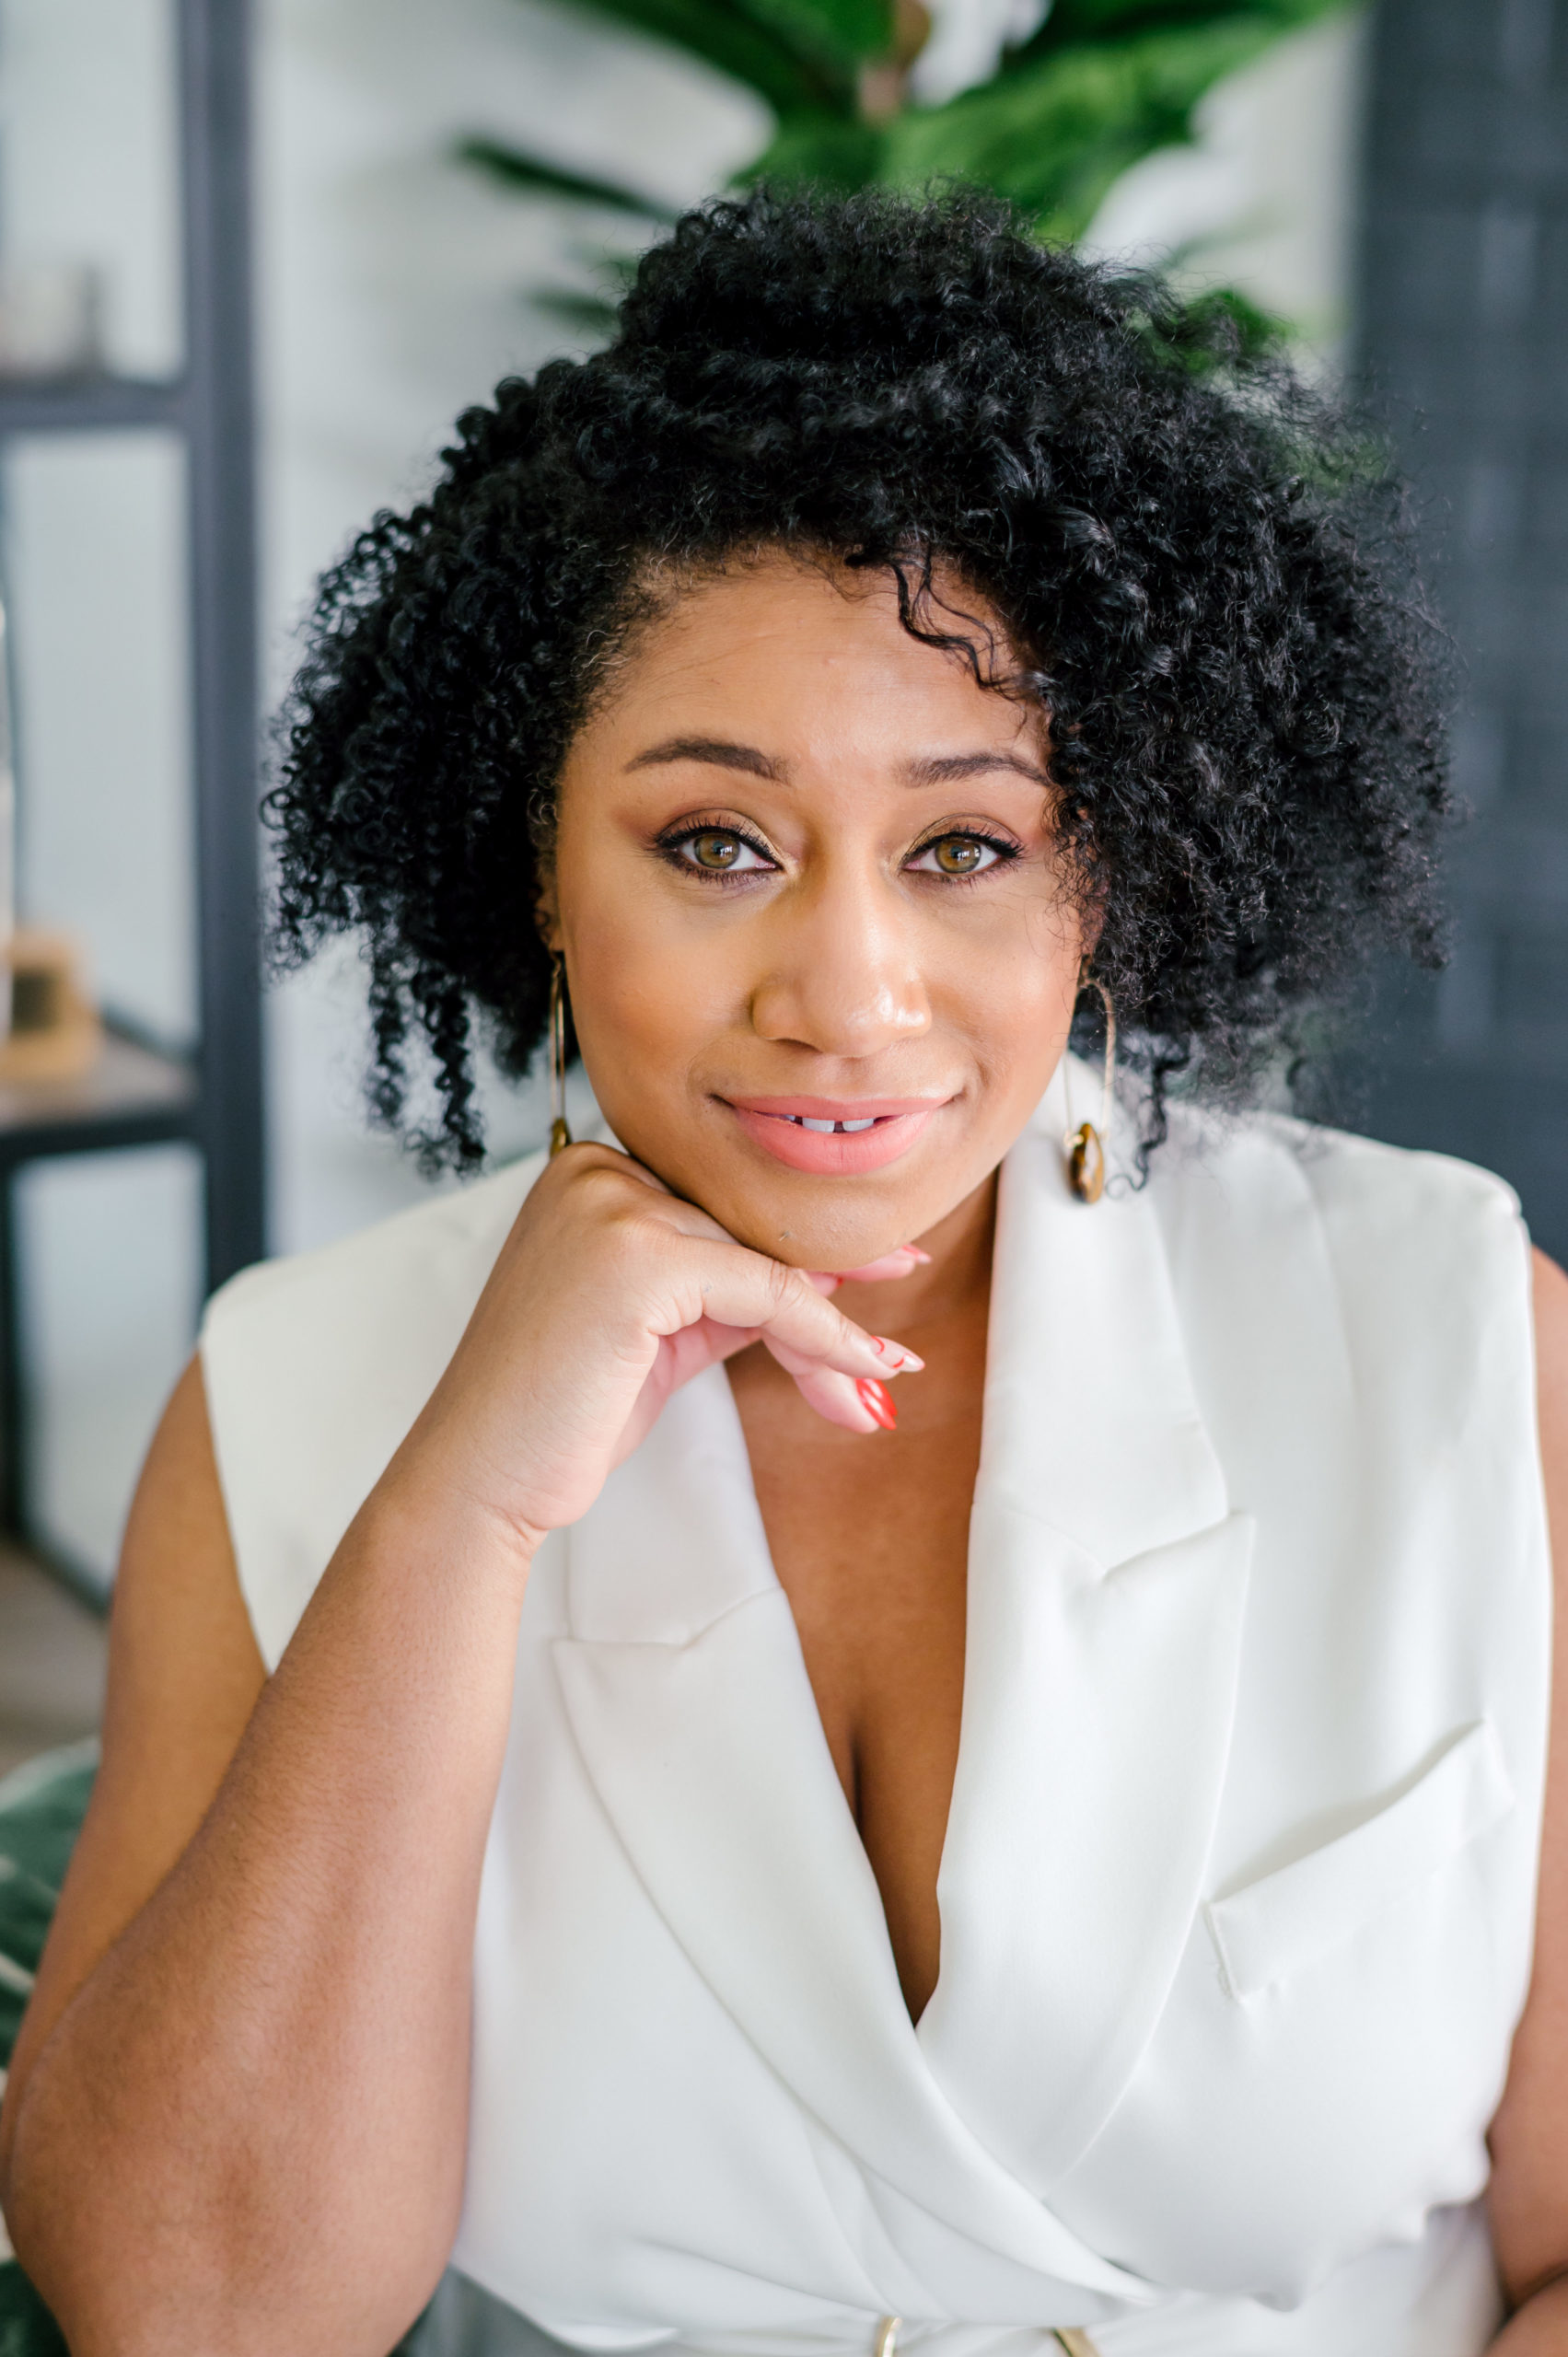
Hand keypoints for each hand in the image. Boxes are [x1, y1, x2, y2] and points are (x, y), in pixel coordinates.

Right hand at [387, 1142, 924, 1551]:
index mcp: (588, 1172)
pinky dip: (820, 1336)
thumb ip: (731, 1289)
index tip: (885, 1266)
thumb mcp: (662, 1330)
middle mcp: (595, 1170)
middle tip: (891, 1352)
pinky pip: (764, 1291)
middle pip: (748, 1230)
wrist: (481, 1476)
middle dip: (826, 1299)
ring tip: (875, 1385)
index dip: (805, 1246)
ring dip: (830, 1332)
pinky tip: (860, 1374)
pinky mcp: (637, 1254)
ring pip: (764, 1262)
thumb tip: (832, 1274)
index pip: (723, 1205)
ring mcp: (611, 1204)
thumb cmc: (559, 1412)